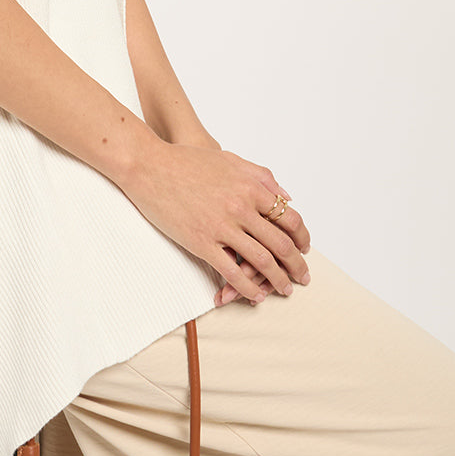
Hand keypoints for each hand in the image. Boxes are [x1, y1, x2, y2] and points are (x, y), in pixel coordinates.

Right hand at [122, 141, 310, 302]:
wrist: (150, 166)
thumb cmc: (186, 160)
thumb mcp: (230, 159)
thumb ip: (261, 176)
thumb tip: (287, 197)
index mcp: (250, 187)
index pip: (288, 218)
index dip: (301, 237)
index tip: (304, 248)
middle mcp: (241, 208)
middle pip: (280, 244)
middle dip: (296, 265)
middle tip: (302, 277)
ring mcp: (222, 227)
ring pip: (261, 261)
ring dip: (278, 280)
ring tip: (285, 290)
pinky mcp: (202, 243)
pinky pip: (232, 272)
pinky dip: (248, 288)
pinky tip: (255, 296)